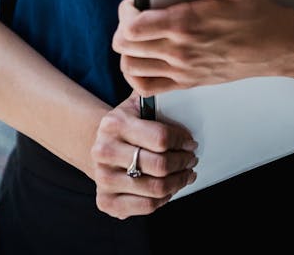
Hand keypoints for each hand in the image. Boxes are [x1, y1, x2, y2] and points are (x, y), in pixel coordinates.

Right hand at [90, 91, 197, 218]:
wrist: (101, 147)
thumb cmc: (127, 125)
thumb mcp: (137, 104)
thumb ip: (154, 94)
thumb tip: (177, 87)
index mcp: (114, 122)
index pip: (160, 137)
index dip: (182, 141)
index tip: (191, 143)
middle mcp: (104, 151)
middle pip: (159, 165)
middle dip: (183, 162)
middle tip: (192, 159)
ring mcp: (103, 178)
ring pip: (156, 188)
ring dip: (178, 182)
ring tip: (186, 174)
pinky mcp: (106, 201)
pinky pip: (146, 206)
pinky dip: (164, 199)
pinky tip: (170, 189)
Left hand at [113, 0, 291, 94]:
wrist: (276, 46)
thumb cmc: (256, 14)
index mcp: (185, 24)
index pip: (132, 27)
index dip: (125, 12)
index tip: (136, 0)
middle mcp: (179, 50)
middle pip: (125, 47)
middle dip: (122, 27)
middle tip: (135, 14)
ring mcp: (182, 70)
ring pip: (131, 69)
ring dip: (127, 51)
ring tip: (138, 35)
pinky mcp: (188, 82)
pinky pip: (148, 88)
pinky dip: (137, 75)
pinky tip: (145, 59)